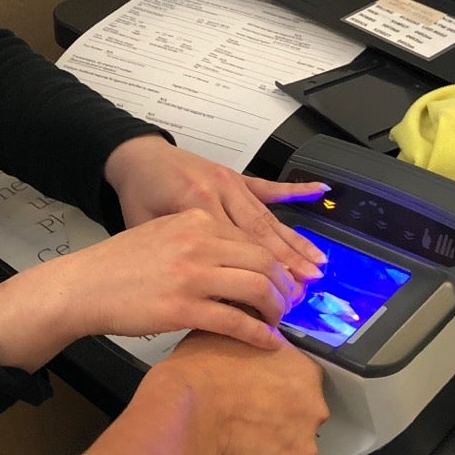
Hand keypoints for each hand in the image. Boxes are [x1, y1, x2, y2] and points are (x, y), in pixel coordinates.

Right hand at [49, 209, 300, 349]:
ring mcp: (193, 275)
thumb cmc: (119, 265)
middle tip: (289, 303)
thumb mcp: (163, 233)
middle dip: (284, 286)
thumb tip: (238, 262)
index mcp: (196, 219)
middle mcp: (199, 241)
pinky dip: (259, 334)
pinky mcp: (184, 309)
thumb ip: (200, 239)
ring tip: (278, 322)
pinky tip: (267, 342)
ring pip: (257, 289)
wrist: (83, 286)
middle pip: (264, 262)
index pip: (253, 238)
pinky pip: (237, 322)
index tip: (286, 279)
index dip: (277, 262)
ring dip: (276, 309)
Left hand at [104, 136, 329, 286]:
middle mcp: (218, 190)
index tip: (277, 296)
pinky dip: (294, 190)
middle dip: (287, 262)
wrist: (135, 157)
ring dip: (295, 240)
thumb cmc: (138, 196)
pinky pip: (268, 186)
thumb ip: (178, 257)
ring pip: (268, 216)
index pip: (237, 247)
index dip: (259, 274)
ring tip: (318, 263)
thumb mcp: (146, 229)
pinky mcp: (235, 175)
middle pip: (260, 233)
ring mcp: (230, 181)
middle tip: (307, 286)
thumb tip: (207, 293)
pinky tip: (319, 191)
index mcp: (196, 205)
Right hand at [152, 329, 328, 454]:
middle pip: (297, 422)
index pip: (300, 386)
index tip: (254, 396)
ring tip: (230, 445)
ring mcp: (300, 449)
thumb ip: (253, 335)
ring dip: (264, 453)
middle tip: (239, 420)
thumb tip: (250, 321)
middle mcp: (313, 412)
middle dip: (273, 424)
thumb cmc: (200, 370)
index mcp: (305, 374)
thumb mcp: (232, 330)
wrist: (185, 408)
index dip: (273, 392)